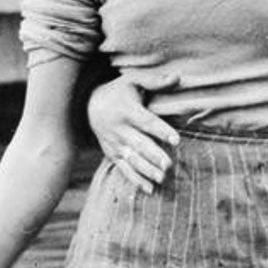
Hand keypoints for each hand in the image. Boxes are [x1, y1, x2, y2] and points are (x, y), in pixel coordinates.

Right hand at [89, 74, 178, 193]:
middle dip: (153, 155)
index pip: (146, 122)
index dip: (161, 131)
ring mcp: (114, 143)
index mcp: (127, 110)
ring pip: (131, 159)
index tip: (177, 140)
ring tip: (162, 178)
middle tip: (168, 165)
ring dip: (146, 170)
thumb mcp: (133, 80)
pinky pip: (124, 169)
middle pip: (139, 144)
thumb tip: (177, 78)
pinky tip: (150, 189)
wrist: (89, 105)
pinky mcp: (112, 154)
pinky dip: (136, 180)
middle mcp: (119, 129)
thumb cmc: (119, 90)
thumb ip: (155, 81)